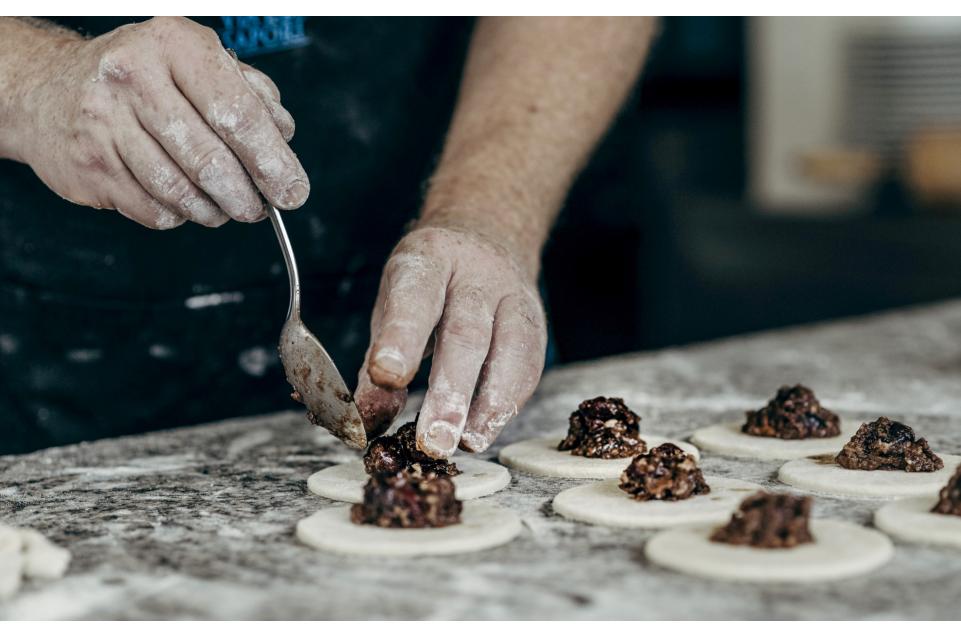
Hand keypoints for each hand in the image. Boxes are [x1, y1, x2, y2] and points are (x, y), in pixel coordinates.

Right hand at [12, 17, 306, 227]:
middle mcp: (134, 77)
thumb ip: (248, 95)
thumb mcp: (197, 63)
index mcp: (175, 45)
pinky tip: (185, 202)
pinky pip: (152, 209)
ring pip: (179, 191)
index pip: (236, 112)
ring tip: (225, 207)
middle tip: (261, 209)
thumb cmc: (143, 78)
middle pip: (209, 159)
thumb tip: (283, 138)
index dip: (271, 160)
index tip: (293, 190)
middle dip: (247, 196)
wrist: (47, 88)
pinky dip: (179, 215)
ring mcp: (104, 122)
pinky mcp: (89, 164)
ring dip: (214, 210)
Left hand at [355, 225, 547, 456]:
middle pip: (465, 333)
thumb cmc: (427, 287)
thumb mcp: (391, 307)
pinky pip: (529, 365)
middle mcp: (474, 274)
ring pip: (508, 350)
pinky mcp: (535, 322)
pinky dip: (509, 402)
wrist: (487, 239)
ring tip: (467, 443)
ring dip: (488, 405)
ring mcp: (512, 296)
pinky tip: (487, 429)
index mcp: (427, 259)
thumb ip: (379, 363)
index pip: (414, 298)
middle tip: (434, 441)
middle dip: (450, 392)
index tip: (386, 377)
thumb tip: (370, 421)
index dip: (400, 338)